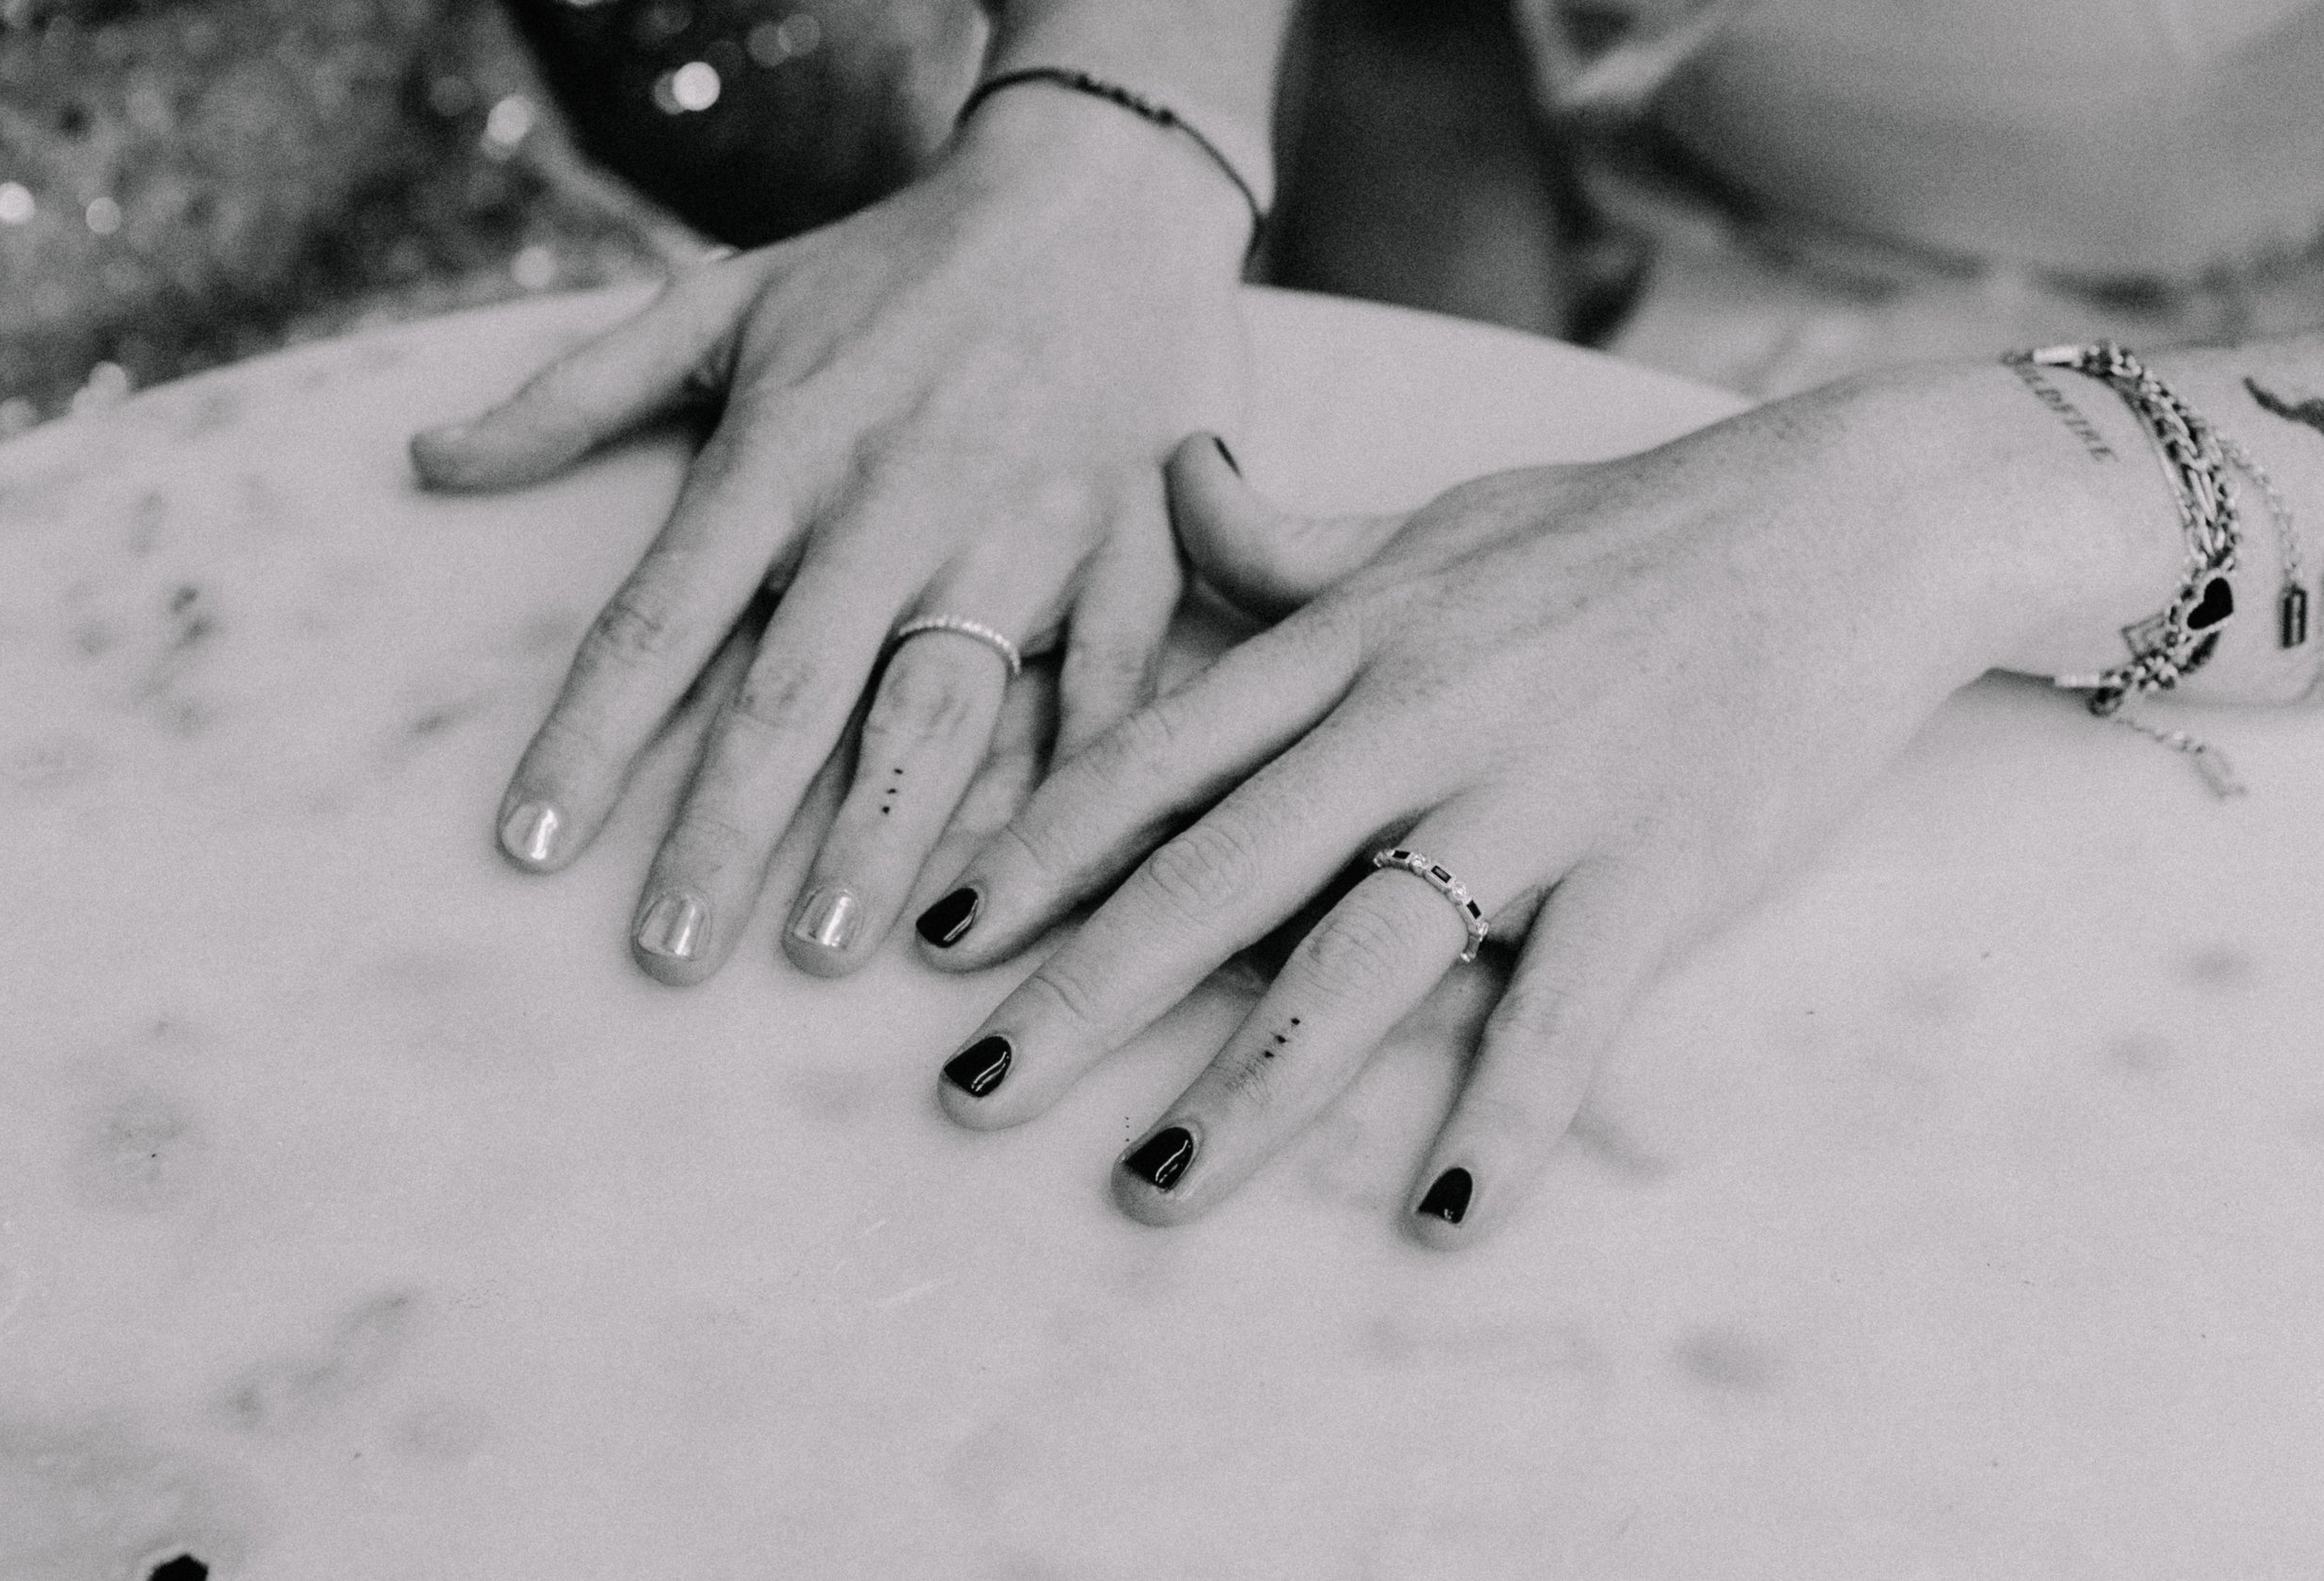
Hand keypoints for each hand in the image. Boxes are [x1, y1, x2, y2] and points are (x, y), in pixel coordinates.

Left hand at [410, 87, 1248, 982]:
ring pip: (942, 705)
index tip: (529, 852)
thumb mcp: (724, 303)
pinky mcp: (1138, 549)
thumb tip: (429, 462)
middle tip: (668, 955)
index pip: (662, 618)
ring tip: (826, 950)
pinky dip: (1068, 789)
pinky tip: (1024, 886)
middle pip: (791, 691)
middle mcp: (896, 503)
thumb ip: (576, 392)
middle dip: (726, 831)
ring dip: (883, 836)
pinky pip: (1103, 689)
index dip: (590, 739)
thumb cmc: (898, 267)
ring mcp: (1025, 531)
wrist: (1104, 189)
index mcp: (783, 450)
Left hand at [911, 366, 2187, 1244]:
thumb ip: (1289, 542)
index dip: (1034, 854)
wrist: (1848, 519)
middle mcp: (1416, 719)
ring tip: (1148, 1187)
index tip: (936, 935)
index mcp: (1352, 639)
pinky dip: (1501, 1121)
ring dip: (1245, 1090)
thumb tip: (1172, 476)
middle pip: (1215, 874)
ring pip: (1359, 960)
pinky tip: (1436, 1219)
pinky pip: (1563, 1016)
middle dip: (1079, 994)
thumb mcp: (1436, 522)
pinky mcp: (1659, 872)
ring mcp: (1536, 798)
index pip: (1154, 757)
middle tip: (969, 1095)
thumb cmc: (1624, 530)